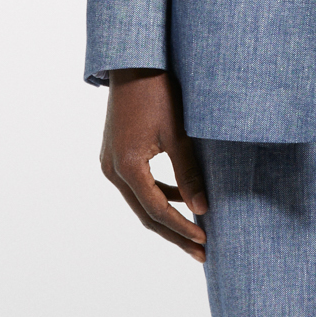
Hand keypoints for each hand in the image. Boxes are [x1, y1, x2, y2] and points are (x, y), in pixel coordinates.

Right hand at [100, 69, 208, 260]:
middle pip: (145, 214)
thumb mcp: (179, 134)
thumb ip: (190, 174)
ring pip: (140, 202)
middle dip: (175, 234)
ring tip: (195, 232)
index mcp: (126, 166)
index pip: (157, 210)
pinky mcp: (115, 155)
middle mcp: (111, 169)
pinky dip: (160, 196)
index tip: (206, 241)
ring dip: (167, 217)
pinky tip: (183, 199)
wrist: (134, 63)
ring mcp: (110, 163)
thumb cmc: (158, 93)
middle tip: (202, 253)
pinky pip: (138, 186)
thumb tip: (203, 209)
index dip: (182, 229)